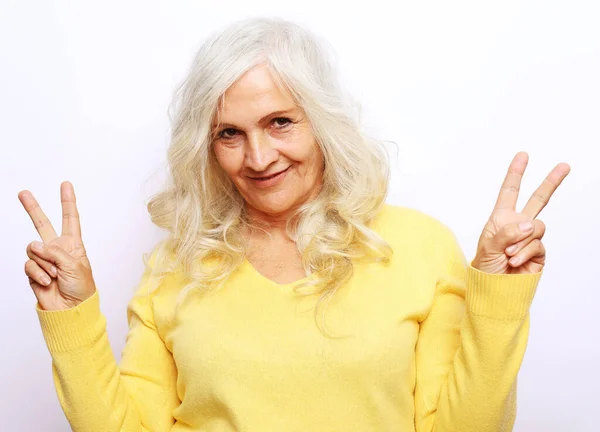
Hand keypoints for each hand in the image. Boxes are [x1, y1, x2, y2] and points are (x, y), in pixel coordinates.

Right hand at [19, 181, 96, 310]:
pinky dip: (39, 273)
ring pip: (34, 249)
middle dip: (33, 208)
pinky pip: (30, 265)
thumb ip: (56, 252)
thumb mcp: (76, 265)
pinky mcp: (33, 271)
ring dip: (45, 263)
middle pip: (42, 224)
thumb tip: (36, 245)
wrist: (71, 309)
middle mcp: (57, 249)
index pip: (70, 219)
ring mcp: (44, 260)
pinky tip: (48, 281)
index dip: (68, 201)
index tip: (65, 184)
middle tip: (23, 193)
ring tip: (56, 275)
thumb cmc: (81, 288)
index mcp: (73, 244)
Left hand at [471, 152, 569, 274]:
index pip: (510, 192)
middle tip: (564, 165)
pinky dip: (524, 253)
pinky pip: (537, 245)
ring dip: (520, 241)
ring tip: (507, 255)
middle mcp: (518, 225)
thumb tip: (530, 224)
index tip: (523, 155)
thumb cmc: (485, 267)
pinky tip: (514, 261)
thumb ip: (506, 232)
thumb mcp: (488, 247)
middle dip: (551, 182)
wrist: (494, 289)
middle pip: (538, 199)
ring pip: (537, 227)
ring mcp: (530, 239)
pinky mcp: (538, 253)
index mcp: (501, 219)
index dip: (516, 173)